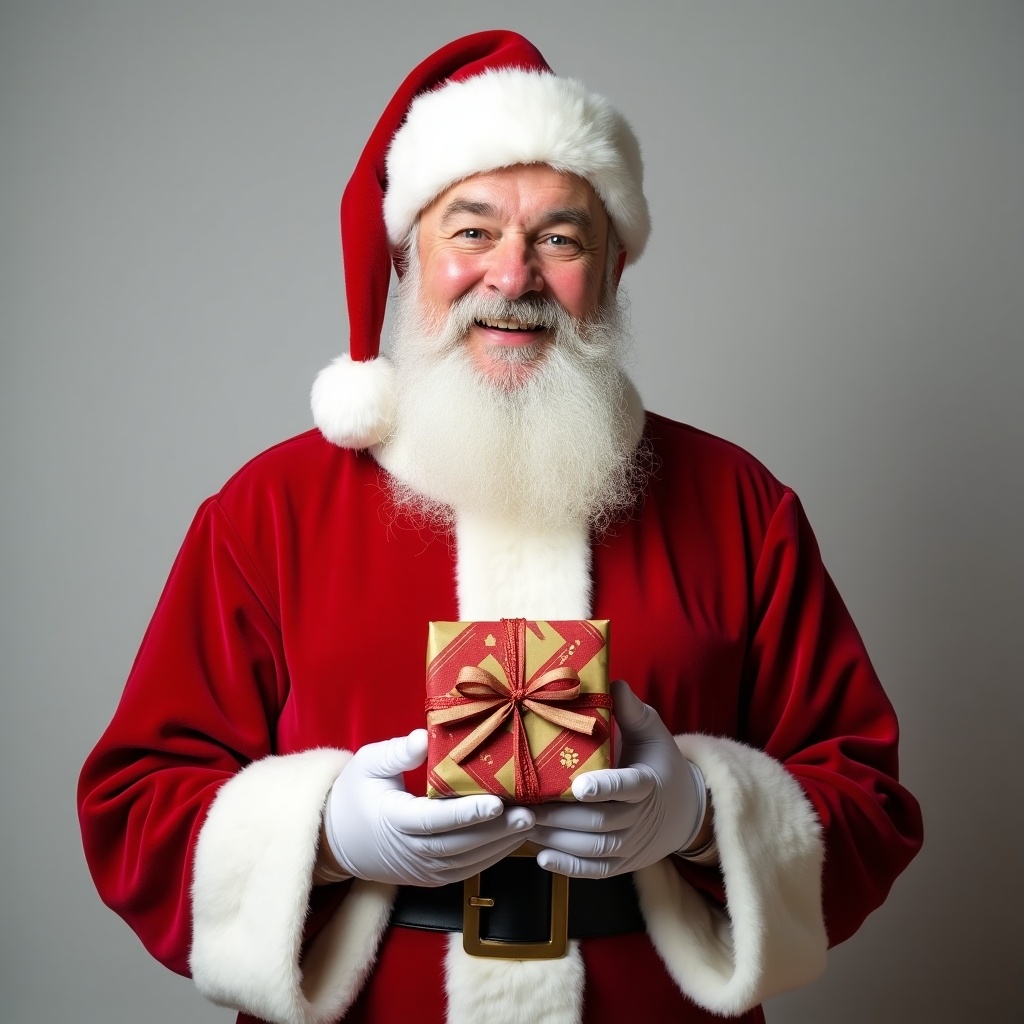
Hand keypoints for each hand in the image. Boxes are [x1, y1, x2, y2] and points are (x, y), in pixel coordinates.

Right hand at [324, 728, 533, 885]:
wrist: (336, 841)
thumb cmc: (355, 794)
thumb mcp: (368, 764)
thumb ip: (397, 753)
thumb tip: (423, 737)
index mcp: (394, 820)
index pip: (434, 820)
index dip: (466, 813)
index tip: (496, 802)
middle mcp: (410, 851)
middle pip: (459, 843)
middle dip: (497, 830)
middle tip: (530, 813)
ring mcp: (422, 869)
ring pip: (467, 861)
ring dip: (500, 844)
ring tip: (530, 823)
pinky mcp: (431, 877)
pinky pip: (465, 870)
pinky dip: (491, 857)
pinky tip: (513, 839)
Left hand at [530, 680, 704, 877]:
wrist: (682, 810)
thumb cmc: (656, 761)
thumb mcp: (651, 732)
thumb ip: (631, 711)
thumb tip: (613, 683)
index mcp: (647, 782)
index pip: (628, 786)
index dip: (605, 787)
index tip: (579, 785)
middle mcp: (640, 817)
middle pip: (601, 821)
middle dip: (562, 815)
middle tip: (528, 804)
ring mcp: (631, 844)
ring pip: (593, 847)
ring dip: (557, 838)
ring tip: (524, 823)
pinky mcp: (621, 863)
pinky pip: (595, 870)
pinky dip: (568, 867)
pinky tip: (541, 856)